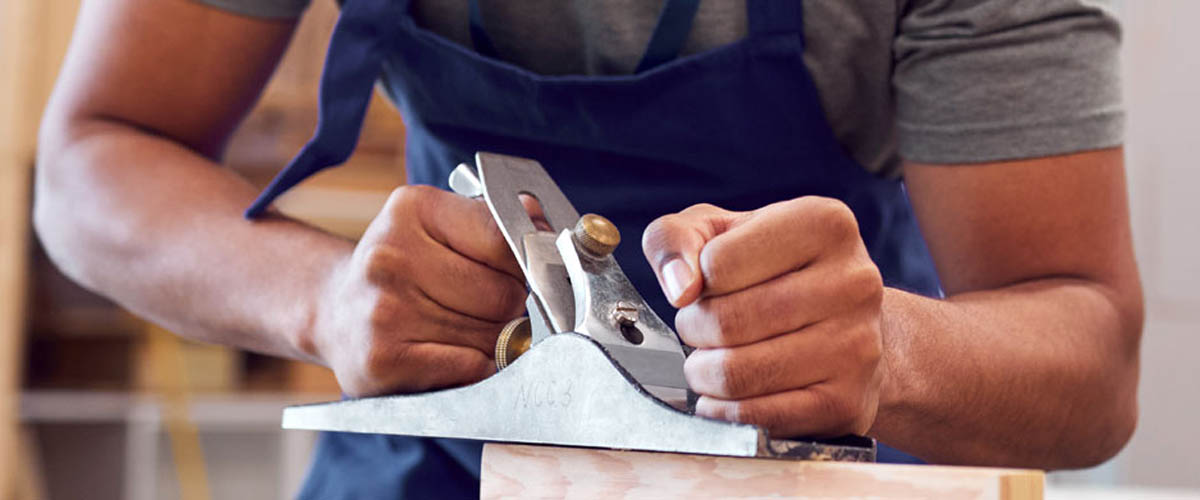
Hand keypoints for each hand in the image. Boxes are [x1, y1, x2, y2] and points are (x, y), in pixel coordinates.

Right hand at [309, 185, 526, 396]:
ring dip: (492, 340)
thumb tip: (539, 220)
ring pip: (492, 335)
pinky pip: (470, 368)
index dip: (524, 264)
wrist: (334, 311)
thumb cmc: (402, 267)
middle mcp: (390, 257)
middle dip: (508, 307)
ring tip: (462, 330)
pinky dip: (476, 367)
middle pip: (503, 294)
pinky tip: (454, 355)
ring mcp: (383, 311)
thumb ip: (494, 221)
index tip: (517, 273)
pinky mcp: (382, 361)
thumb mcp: (440, 224)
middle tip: (483, 307)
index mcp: (412, 209)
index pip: (506, 240)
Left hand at [642, 198, 883, 436]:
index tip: (708, 288)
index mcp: (824, 223)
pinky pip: (757, 418)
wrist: (847, 329)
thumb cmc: (774, 272)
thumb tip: (679, 285)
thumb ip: (676, 237)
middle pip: (726, 321)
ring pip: (736, 373)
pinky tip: (726, 397)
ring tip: (713, 361)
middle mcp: (853, 281)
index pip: (718, 263)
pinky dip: (723, 412)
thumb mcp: (720, 232)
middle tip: (702, 331)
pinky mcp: (848, 402)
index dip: (695, 282)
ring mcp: (857, 345)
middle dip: (695, 331)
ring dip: (704, 374)